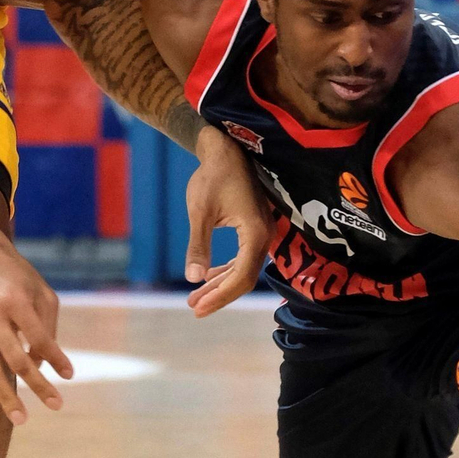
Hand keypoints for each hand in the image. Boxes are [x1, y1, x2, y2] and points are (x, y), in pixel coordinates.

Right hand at [0, 230, 73, 424]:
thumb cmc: (18, 277)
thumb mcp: (42, 293)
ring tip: (22, 420)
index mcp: (14, 300)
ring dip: (5, 397)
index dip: (56, 358)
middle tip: (57, 406)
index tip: (69, 376)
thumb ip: (48, 328)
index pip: (38, 337)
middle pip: (15, 359)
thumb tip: (42, 367)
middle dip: (37, 385)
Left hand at [184, 123, 271, 316]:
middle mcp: (265, 235)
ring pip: (244, 270)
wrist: (225, 149)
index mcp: (255, 233)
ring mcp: (262, 233)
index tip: (198, 308)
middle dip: (220, 295)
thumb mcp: (200, 212)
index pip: (242, 276)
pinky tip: (209, 278)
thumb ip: (198, 246)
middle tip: (194, 309)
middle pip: (245, 278)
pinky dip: (226, 270)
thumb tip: (193, 279)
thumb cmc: (212, 176)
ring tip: (195, 298)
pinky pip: (244, 258)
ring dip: (221, 285)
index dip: (220, 296)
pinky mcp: (255, 228)